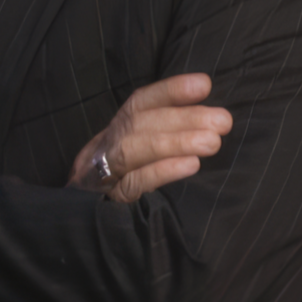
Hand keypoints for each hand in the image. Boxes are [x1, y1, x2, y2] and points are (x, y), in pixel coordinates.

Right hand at [67, 73, 231, 203]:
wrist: (78, 217)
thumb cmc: (123, 178)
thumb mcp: (138, 149)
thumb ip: (165, 132)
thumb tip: (210, 119)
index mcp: (117, 129)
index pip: (141, 103)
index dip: (171, 91)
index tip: (204, 84)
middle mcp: (107, 145)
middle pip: (139, 123)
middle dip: (184, 118)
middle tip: (223, 120)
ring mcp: (104, 172)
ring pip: (134, 149)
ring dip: (176, 142)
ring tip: (212, 142)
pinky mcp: (108, 200)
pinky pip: (134, 183)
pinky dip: (162, 171)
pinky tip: (191, 165)